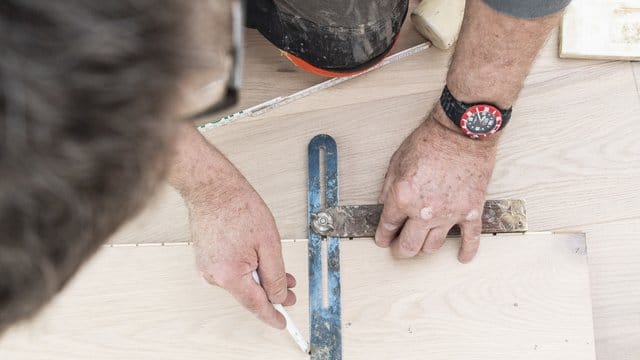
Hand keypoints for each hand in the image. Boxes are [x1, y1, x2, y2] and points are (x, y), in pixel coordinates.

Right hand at [168, 124, 295, 328]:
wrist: (212, 187)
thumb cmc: (238, 207)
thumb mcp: (269, 243)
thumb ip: (276, 275)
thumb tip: (279, 295)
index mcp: (230, 275)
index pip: (256, 305)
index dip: (272, 316)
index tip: (283, 324)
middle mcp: (214, 276)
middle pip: (248, 293)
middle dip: (270, 292)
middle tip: (290, 291)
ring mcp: (206, 267)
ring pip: (240, 281)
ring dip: (259, 277)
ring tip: (277, 267)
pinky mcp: (205, 259)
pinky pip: (230, 271)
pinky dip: (245, 268)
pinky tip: (257, 258)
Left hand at [375, 105, 498, 261]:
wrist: (462, 132)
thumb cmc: (430, 141)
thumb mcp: (397, 161)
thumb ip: (388, 188)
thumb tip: (384, 207)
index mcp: (403, 197)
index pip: (387, 227)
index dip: (382, 236)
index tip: (383, 240)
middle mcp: (424, 211)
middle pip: (409, 245)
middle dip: (400, 250)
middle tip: (398, 249)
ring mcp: (449, 214)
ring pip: (433, 246)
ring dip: (424, 249)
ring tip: (422, 246)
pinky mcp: (471, 211)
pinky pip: (470, 239)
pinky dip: (466, 251)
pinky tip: (462, 256)